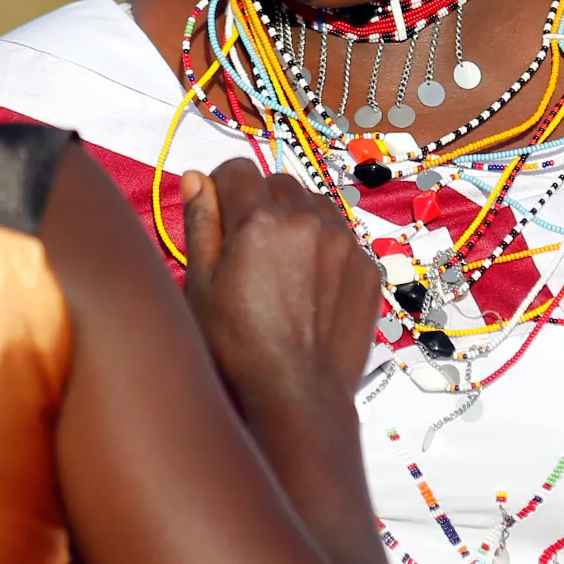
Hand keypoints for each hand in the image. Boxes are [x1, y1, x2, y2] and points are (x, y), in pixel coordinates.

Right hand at [181, 160, 379, 419]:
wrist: (298, 394)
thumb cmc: (240, 348)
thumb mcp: (201, 286)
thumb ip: (200, 224)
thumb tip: (196, 179)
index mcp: (261, 221)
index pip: (238, 169)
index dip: (223, 188)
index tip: (220, 214)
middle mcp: (308, 221)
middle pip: (278, 183)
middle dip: (260, 204)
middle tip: (249, 249)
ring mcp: (344, 242)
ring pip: (314, 205)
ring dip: (296, 221)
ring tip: (281, 268)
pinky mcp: (367, 266)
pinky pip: (342, 237)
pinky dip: (324, 249)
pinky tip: (307, 287)